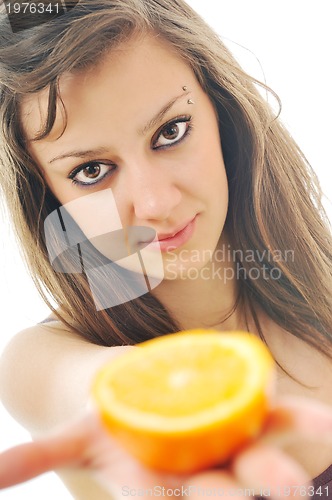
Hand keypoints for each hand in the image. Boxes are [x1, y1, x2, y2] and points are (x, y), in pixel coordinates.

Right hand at [0, 397, 330, 498]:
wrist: (134, 399)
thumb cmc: (102, 420)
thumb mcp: (71, 435)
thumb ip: (33, 460)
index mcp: (156, 482)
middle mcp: (196, 470)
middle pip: (225, 486)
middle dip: (251, 487)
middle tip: (286, 487)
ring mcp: (223, 440)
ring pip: (259, 451)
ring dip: (285, 456)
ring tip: (315, 447)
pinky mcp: (241, 408)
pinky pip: (274, 411)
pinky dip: (302, 419)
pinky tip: (329, 423)